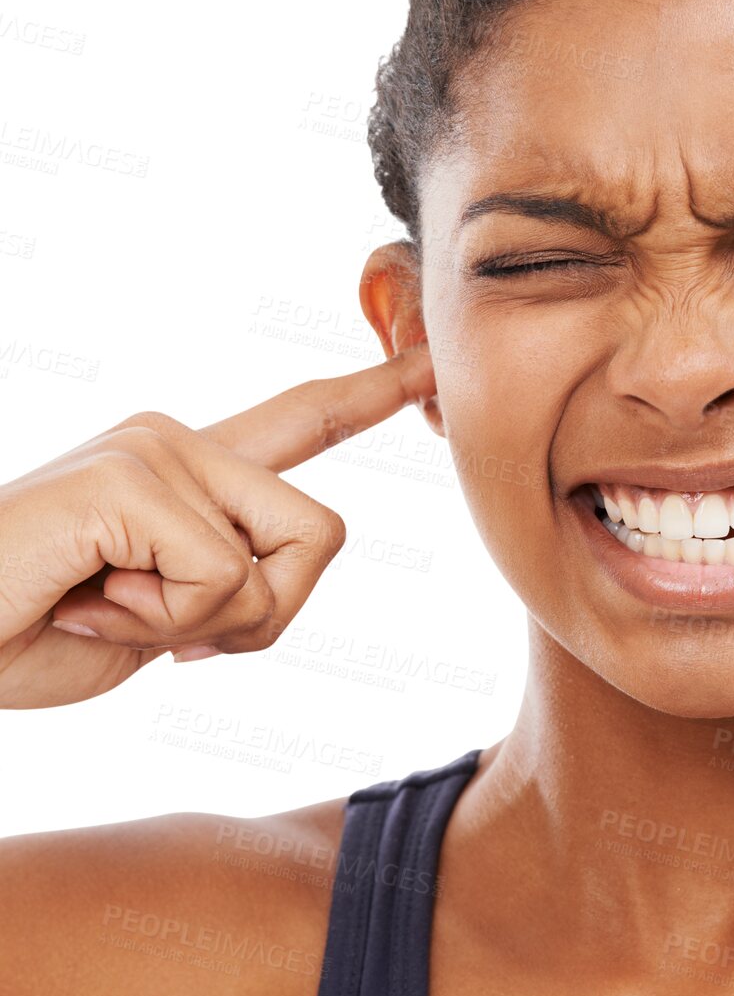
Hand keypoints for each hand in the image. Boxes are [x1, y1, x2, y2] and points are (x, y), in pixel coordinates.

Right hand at [0, 343, 434, 707]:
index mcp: (189, 473)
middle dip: (262, 616)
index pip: (301, 423)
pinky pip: (225, 580)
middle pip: (324, 535)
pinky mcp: (131, 476)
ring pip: (285, 562)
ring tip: (107, 603)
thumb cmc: (23, 633)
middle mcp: (180, 442)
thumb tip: (265, 584)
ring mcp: (156, 449)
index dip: (371, 393)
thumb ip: (231, 594)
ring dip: (204, 625)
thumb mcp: (161, 624)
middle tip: (156, 624)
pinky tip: (87, 598)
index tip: (431, 361)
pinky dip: (165, 624)